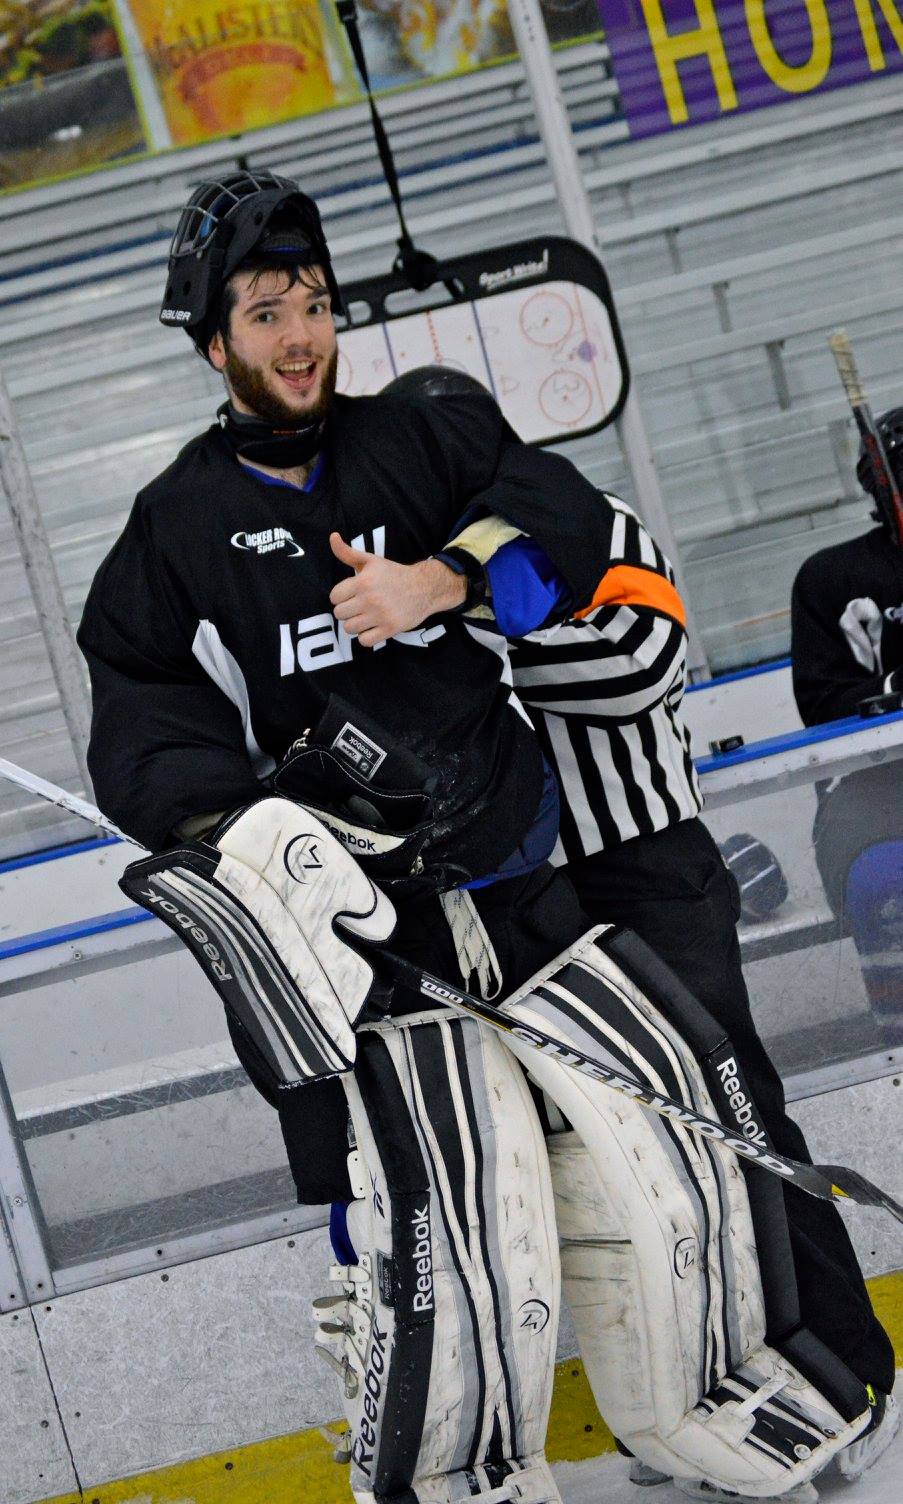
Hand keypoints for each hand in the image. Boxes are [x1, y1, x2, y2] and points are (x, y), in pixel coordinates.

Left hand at [329, 533, 465, 646]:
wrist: (423, 587)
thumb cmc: (393, 574)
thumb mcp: (371, 560)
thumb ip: (347, 552)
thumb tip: (332, 536)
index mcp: (363, 581)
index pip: (334, 597)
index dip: (341, 596)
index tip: (352, 594)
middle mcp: (370, 598)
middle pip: (339, 614)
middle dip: (347, 610)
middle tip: (358, 606)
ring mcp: (380, 615)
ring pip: (349, 628)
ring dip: (355, 624)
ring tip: (365, 617)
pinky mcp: (390, 628)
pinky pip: (365, 641)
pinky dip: (366, 636)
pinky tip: (373, 627)